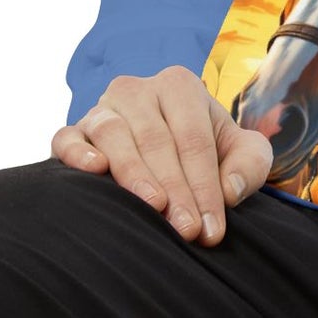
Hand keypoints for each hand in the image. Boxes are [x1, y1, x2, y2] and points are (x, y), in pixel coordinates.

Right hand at [51, 66, 274, 245]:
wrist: (171, 150)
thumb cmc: (210, 153)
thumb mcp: (242, 153)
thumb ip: (249, 165)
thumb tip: (228, 190)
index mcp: (179, 87)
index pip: (194, 140)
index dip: (205, 185)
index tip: (211, 228)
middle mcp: (137, 91)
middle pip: (157, 141)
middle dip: (175, 189)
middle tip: (185, 230)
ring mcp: (102, 109)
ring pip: (115, 136)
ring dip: (134, 174)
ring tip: (153, 207)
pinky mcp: (73, 131)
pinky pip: (67, 138)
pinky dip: (77, 152)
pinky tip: (95, 169)